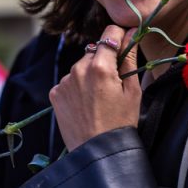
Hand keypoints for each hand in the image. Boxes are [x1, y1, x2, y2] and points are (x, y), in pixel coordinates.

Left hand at [49, 26, 141, 150]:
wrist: (97, 153)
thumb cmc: (121, 123)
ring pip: (81, 66)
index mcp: (100, 66)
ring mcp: (64, 81)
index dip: (118, 37)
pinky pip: (69, 81)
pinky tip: (86, 104)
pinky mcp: (55, 93)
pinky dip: (77, 87)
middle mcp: (78, 69)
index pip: (109, 34)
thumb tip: (131, 35)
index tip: (124, 44)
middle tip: (113, 81)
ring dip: (89, 73)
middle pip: (94, 51)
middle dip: (104, 59)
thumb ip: (129, 59)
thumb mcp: (132, 91)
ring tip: (99, 98)